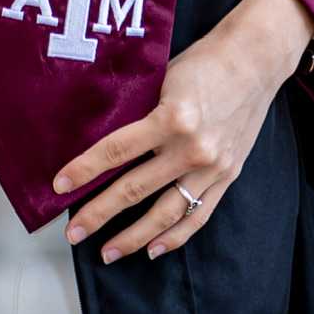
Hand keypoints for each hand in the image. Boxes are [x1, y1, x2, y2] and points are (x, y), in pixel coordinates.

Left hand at [50, 0, 313, 266]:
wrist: (254, 61)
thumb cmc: (203, 62)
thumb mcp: (163, 78)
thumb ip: (138, 110)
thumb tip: (98, 138)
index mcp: (172, 117)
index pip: (117, 150)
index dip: (85, 169)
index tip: (59, 185)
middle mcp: (192, 148)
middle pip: (135, 189)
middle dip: (99, 213)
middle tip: (74, 233)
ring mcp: (213, 167)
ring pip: (166, 213)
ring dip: (133, 237)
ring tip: (107, 252)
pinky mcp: (228, 176)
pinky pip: (198, 215)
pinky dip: (175, 237)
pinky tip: (152, 249)